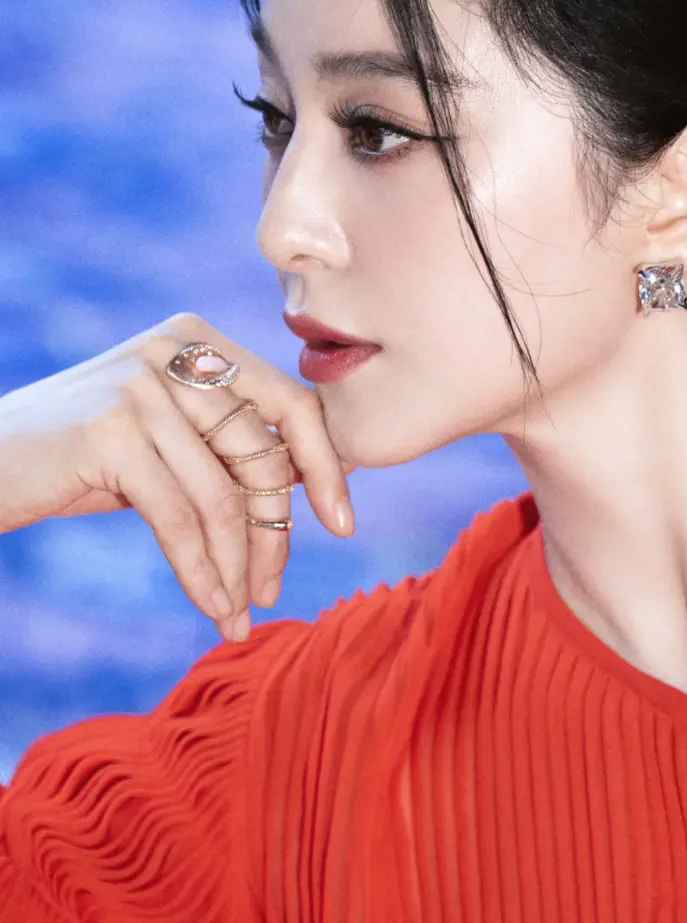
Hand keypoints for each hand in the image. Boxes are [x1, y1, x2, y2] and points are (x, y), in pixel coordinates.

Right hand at [0, 313, 355, 640]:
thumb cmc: (76, 458)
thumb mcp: (162, 437)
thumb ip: (225, 443)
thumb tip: (314, 479)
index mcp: (198, 339)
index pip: (290, 401)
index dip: (324, 465)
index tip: (342, 523)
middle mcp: (176, 349)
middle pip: (263, 449)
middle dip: (276, 529)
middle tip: (271, 590)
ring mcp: (142, 384)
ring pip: (224, 493)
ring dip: (238, 564)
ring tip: (238, 614)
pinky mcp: (112, 430)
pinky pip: (180, 517)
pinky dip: (202, 571)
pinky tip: (212, 606)